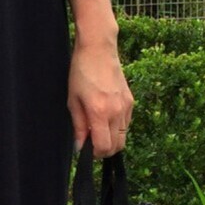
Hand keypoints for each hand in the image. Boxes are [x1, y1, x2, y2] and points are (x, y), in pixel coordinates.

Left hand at [67, 40, 133, 159]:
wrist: (98, 50)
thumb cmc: (81, 73)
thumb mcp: (73, 101)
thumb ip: (78, 126)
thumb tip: (80, 147)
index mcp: (100, 113)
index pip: (104, 147)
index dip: (95, 154)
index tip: (86, 149)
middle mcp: (116, 112)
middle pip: (117, 146)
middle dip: (104, 150)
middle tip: (92, 143)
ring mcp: (126, 107)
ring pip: (124, 137)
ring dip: (111, 140)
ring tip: (97, 130)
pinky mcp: (130, 101)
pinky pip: (126, 124)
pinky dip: (117, 128)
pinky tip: (105, 119)